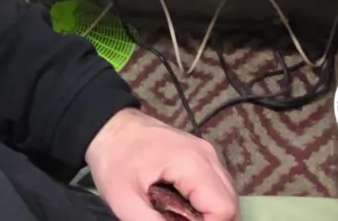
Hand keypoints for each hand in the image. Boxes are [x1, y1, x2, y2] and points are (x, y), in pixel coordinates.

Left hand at [84, 108, 239, 220]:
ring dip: (207, 215)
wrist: (107, 126)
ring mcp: (207, 154)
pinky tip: (181, 207)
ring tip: (176, 216)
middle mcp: (208, 156)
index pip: (223, 208)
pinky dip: (204, 204)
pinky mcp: (201, 156)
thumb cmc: (113, 158)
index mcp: (192, 162)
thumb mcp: (124, 199)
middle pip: (230, 204)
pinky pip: (215, 187)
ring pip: (225, 196)